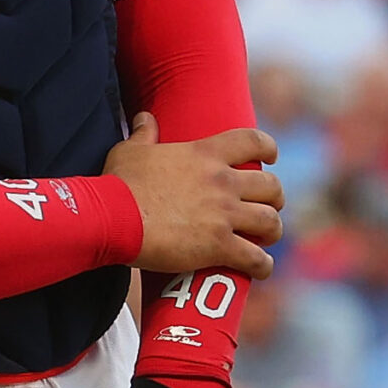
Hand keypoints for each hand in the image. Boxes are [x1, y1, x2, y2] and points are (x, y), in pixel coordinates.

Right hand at [106, 112, 283, 278]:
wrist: (112, 218)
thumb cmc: (119, 184)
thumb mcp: (130, 151)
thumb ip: (143, 134)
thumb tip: (144, 118)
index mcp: (205, 155)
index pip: (253, 142)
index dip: (268, 148)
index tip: (270, 158)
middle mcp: (222, 182)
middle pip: (271, 187)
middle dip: (274, 198)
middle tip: (267, 206)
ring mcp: (223, 214)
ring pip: (270, 222)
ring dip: (271, 231)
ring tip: (265, 239)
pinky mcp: (218, 246)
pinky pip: (256, 258)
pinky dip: (263, 265)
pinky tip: (261, 269)